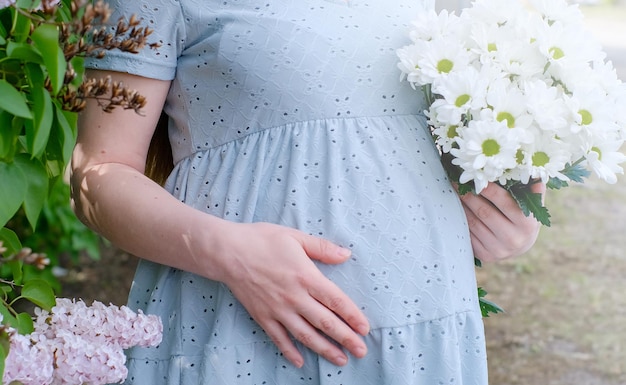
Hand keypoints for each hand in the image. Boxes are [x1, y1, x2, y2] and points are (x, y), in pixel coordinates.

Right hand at [214, 222, 369, 367]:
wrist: (227, 252)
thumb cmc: (261, 240)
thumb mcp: (295, 237)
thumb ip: (322, 248)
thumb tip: (346, 254)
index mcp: (306, 276)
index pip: (336, 301)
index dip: (353, 316)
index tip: (365, 329)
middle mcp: (295, 297)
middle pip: (325, 322)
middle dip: (346, 338)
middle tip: (361, 351)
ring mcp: (278, 309)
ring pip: (306, 335)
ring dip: (324, 349)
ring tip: (340, 359)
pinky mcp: (263, 316)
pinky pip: (279, 338)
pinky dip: (290, 351)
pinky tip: (301, 361)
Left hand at [458, 182, 544, 261]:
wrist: (519, 246)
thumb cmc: (524, 219)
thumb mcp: (532, 207)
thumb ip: (534, 192)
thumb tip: (536, 176)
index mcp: (527, 225)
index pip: (504, 202)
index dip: (488, 189)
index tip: (475, 177)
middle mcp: (513, 239)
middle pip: (484, 212)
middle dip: (469, 195)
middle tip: (457, 182)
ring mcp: (498, 250)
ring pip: (473, 223)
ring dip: (461, 206)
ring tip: (454, 192)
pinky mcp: (485, 255)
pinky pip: (468, 234)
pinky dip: (461, 219)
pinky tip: (456, 208)